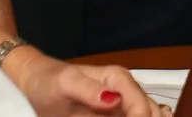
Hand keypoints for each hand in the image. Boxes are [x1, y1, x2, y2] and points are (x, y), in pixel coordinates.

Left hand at [6, 47, 167, 116]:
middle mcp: (125, 90)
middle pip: (151, 112)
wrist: (39, 83)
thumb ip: (88, 89)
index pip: (140, 105)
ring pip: (147, 115)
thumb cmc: (51, 80)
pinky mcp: (115, 114)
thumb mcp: (65, 83)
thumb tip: (113, 99)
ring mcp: (121, 104)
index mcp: (117, 78)